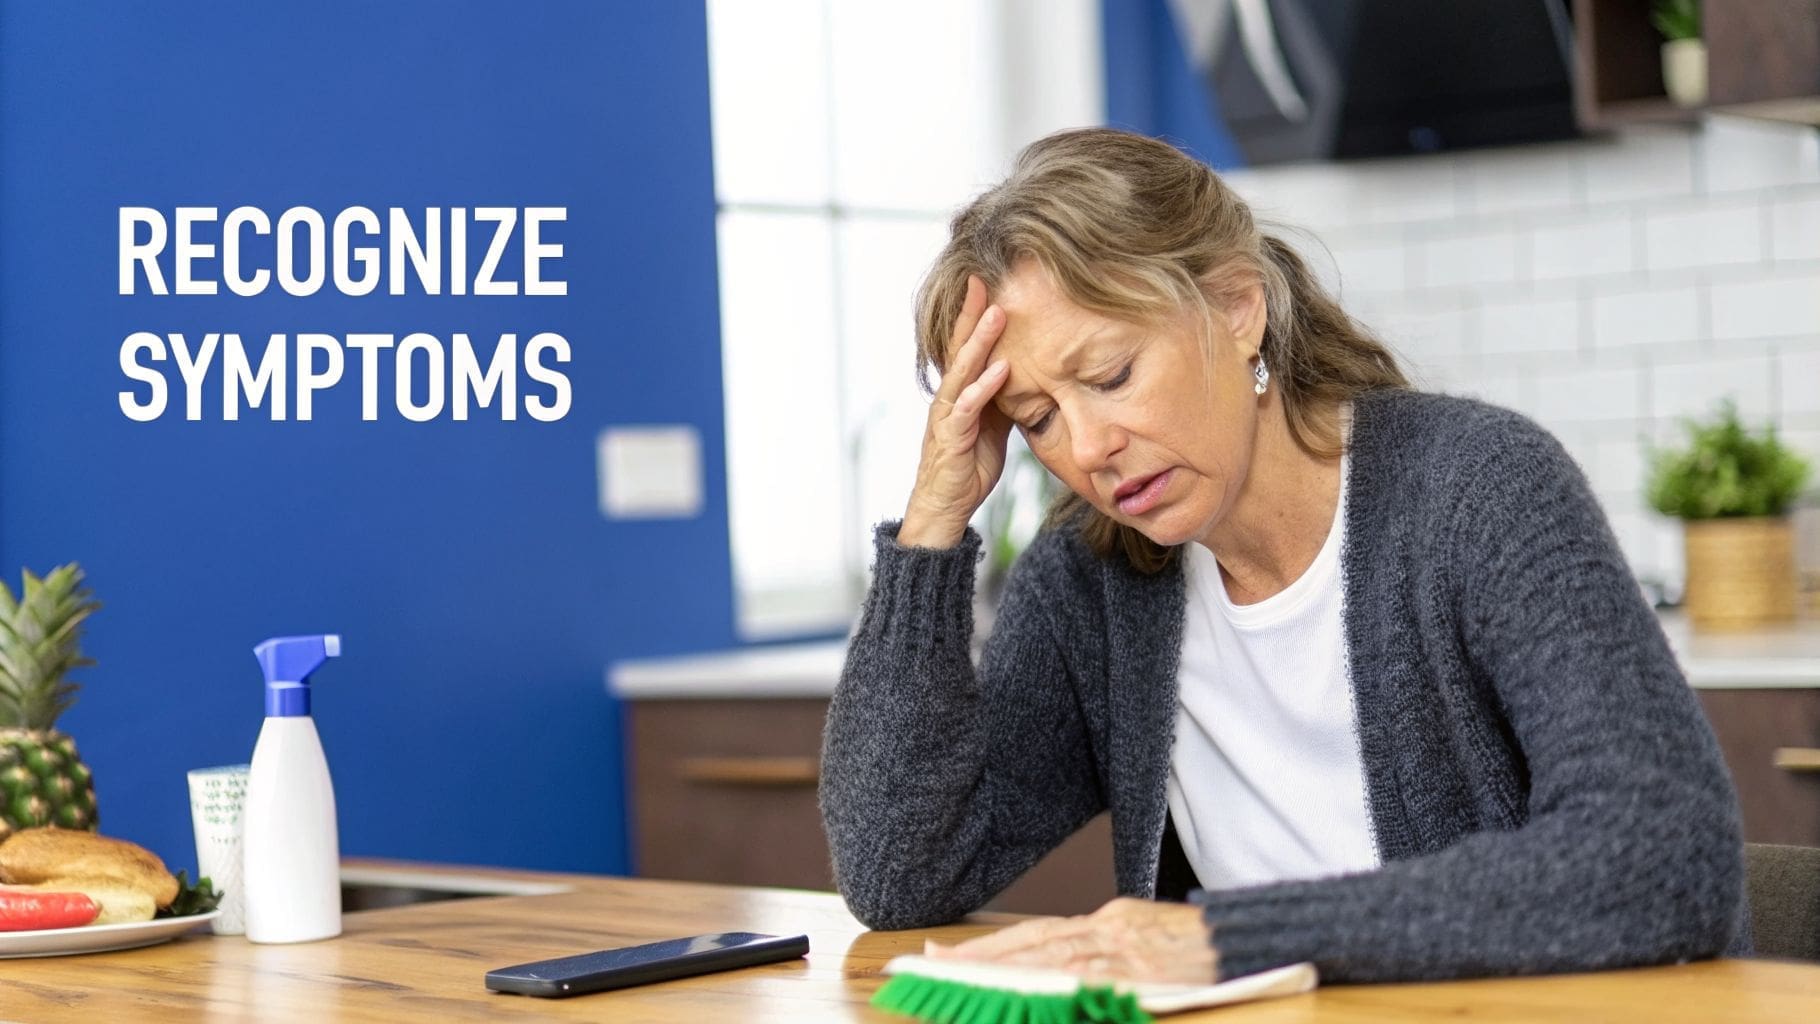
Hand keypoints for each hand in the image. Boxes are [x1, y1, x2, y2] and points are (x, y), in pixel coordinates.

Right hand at [898, 275, 1012, 547]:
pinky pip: (968, 408)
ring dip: (980, 342)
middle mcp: (949, 397)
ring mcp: (947, 416)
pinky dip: (984, 387)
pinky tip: (1001, 370)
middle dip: (973, 313)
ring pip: (962, 370)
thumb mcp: (995, 425)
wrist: (945, 508)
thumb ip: (1005, 397)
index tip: (988, 281)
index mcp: (960, 391)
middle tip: (985, 279)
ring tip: (997, 314)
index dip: (976, 314)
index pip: (966, 345)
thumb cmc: (969, 466)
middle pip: (959, 347)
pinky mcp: (951, 438)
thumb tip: (1030, 373)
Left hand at [923, 897, 1217, 984]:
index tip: (939, 955)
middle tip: (928, 966)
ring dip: (1002, 973)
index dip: (987, 946)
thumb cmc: (1202, 946)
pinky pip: (1090, 983)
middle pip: (1031, 944)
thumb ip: (1101, 951)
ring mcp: (1125, 950)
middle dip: (978, 958)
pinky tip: (1025, 991)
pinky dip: (1054, 987)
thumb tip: (1054, 972)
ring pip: (1051, 962)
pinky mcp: (1144, 971)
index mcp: (1108, 920)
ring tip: (959, 982)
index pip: (1034, 934)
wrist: (1254, 940)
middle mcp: (1110, 929)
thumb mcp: (1145, 938)